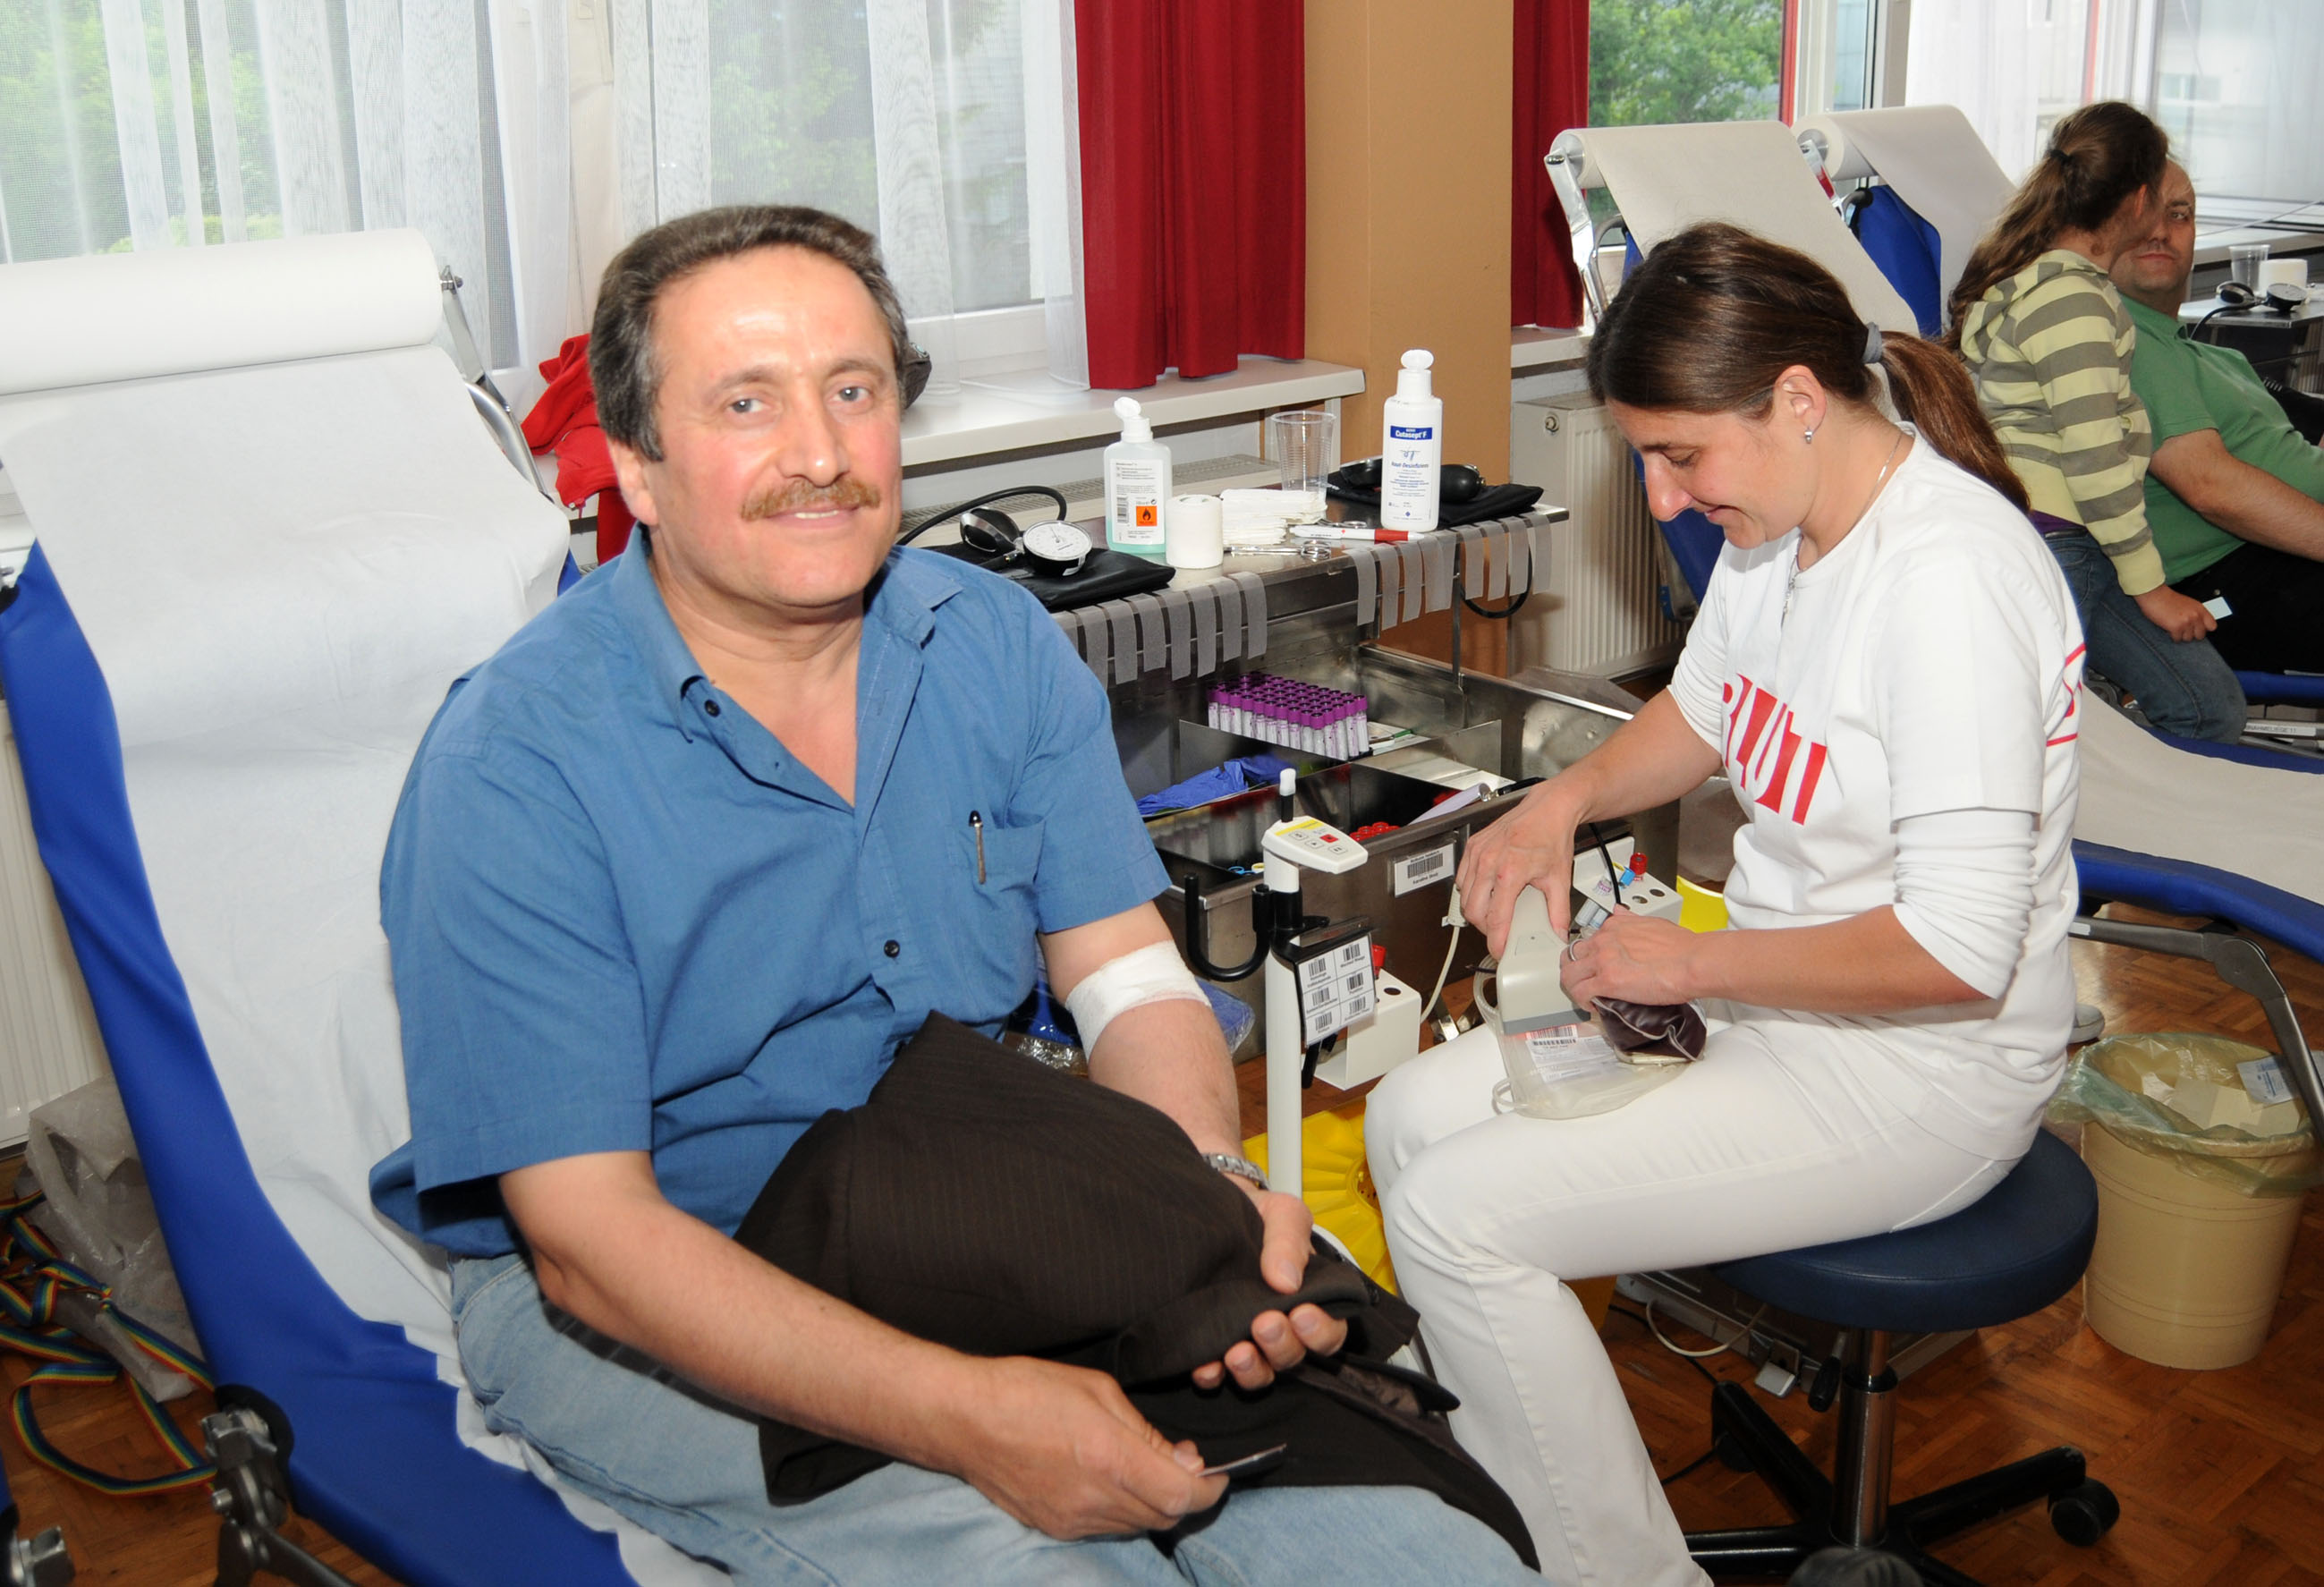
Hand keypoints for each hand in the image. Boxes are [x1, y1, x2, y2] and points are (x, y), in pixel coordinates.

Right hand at [941, 1355, 1226, 1537]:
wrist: (965, 1419)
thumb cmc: (1028, 1389)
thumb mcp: (1098, 1390)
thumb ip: (1145, 1431)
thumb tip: (1182, 1459)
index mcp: (1109, 1457)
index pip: (1182, 1496)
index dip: (1209, 1489)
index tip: (1217, 1474)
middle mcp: (1094, 1498)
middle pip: (1166, 1517)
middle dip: (1185, 1496)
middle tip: (1184, 1467)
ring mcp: (1072, 1519)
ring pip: (1138, 1526)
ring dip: (1154, 1504)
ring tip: (1145, 1470)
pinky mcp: (1054, 1527)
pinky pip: (1107, 1529)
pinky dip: (1123, 1511)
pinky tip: (1112, 1482)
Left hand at [1190, 1184, 1347, 1391]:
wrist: (1205, 1208)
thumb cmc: (1256, 1214)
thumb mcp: (1282, 1213)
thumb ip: (1290, 1241)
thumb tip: (1287, 1281)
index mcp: (1308, 1299)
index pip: (1328, 1332)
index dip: (1321, 1332)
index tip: (1302, 1314)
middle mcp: (1280, 1325)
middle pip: (1293, 1356)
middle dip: (1282, 1346)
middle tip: (1265, 1323)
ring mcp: (1246, 1339)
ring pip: (1259, 1373)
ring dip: (1252, 1369)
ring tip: (1237, 1352)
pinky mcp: (1211, 1345)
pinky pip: (1215, 1374)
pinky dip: (1212, 1375)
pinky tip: (1205, 1365)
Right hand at [1456, 785, 1583, 955]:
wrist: (1549, 808)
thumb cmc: (1552, 837)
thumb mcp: (1559, 878)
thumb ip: (1558, 911)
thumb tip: (1557, 933)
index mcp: (1510, 872)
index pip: (1496, 918)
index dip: (1496, 941)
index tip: (1499, 951)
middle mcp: (1489, 862)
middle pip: (1473, 911)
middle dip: (1485, 927)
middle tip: (1499, 930)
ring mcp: (1478, 853)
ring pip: (1463, 896)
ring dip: (1476, 909)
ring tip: (1494, 910)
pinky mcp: (1473, 846)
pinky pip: (1462, 878)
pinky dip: (1470, 890)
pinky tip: (1486, 890)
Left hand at [1561, 911, 1704, 1006]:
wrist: (1692, 961)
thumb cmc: (1682, 946)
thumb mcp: (1651, 922)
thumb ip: (1631, 919)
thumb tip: (1619, 911)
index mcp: (1614, 926)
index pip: (1588, 940)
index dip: (1589, 956)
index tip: (1595, 966)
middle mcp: (1604, 940)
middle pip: (1572, 955)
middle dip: (1574, 969)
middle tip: (1583, 981)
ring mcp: (1603, 960)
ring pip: (1569, 974)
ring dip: (1573, 986)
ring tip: (1584, 996)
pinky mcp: (1607, 981)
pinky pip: (1580, 992)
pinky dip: (1581, 1001)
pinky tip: (1591, 1005)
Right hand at [2133, 584, 2216, 641]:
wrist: (2155, 595)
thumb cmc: (2167, 599)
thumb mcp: (2188, 603)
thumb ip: (2195, 613)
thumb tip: (2198, 625)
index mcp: (2200, 609)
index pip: (2212, 626)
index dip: (2204, 629)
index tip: (2198, 629)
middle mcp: (2195, 616)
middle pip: (2200, 635)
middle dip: (2191, 634)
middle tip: (2184, 629)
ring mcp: (2186, 622)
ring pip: (2188, 638)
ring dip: (2180, 635)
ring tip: (2174, 627)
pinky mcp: (2176, 628)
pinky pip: (2177, 639)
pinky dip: (2172, 635)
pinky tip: (2169, 628)